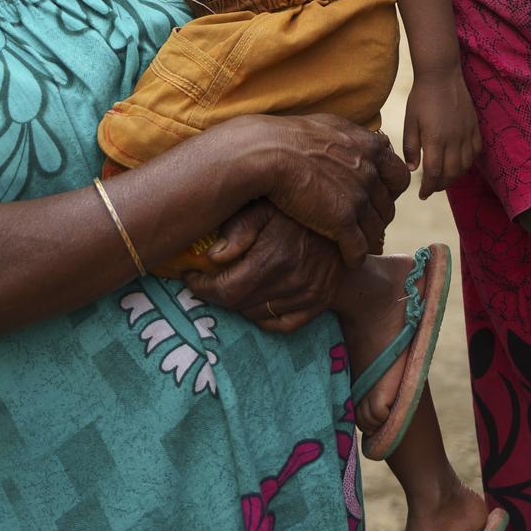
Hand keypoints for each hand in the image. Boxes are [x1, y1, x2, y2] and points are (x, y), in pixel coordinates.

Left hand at [185, 205, 342, 332]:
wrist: (342, 217)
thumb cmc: (296, 207)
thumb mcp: (264, 206)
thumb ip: (237, 229)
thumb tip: (212, 258)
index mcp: (273, 258)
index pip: (225, 290)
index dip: (201, 287)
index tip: (189, 277)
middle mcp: (291, 282)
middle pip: (238, 304)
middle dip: (216, 294)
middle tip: (206, 281)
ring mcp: (307, 295)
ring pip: (257, 314)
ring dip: (239, 303)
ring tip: (232, 284)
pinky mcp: (319, 302)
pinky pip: (283, 325)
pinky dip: (265, 317)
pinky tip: (256, 299)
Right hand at [231, 112, 407, 265]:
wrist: (267, 152)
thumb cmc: (290, 137)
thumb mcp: (331, 126)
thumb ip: (354, 137)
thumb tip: (367, 139)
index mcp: (370, 148)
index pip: (399, 177)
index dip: (390, 190)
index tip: (378, 197)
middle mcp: (370, 173)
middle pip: (388, 206)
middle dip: (379, 217)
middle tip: (367, 225)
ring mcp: (358, 198)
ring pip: (376, 229)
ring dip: (369, 239)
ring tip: (359, 246)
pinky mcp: (342, 221)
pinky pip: (359, 248)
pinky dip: (356, 256)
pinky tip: (349, 260)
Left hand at [403, 65, 480, 197]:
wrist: (442, 75)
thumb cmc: (421, 98)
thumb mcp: (410, 121)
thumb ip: (411, 146)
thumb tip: (413, 169)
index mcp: (435, 140)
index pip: (434, 173)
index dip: (428, 187)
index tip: (422, 195)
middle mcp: (454, 140)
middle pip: (451, 173)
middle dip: (441, 185)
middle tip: (432, 188)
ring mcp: (467, 133)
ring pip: (465, 165)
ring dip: (455, 176)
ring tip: (444, 178)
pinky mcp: (475, 127)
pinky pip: (476, 151)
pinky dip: (468, 162)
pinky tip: (460, 162)